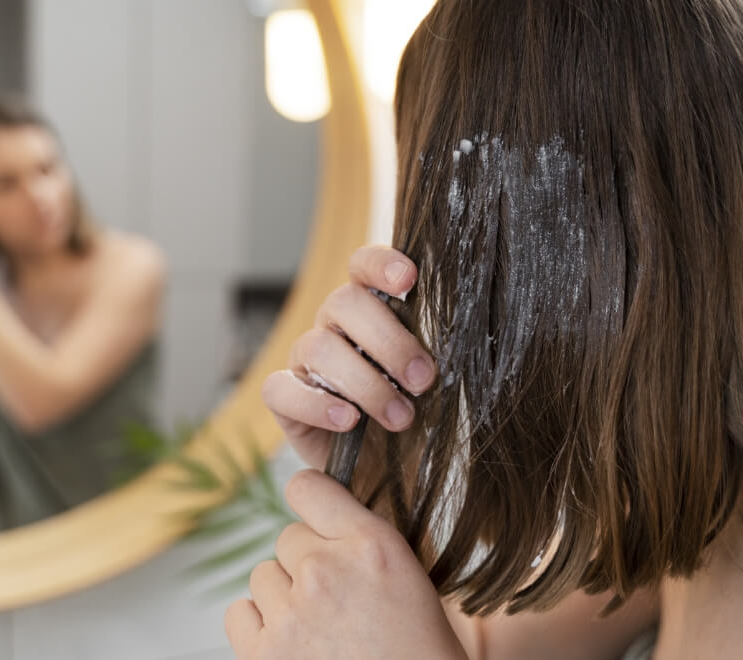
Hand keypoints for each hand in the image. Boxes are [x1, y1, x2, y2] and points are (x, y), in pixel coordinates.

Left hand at [225, 469, 467, 659]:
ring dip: (284, 595)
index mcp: (369, 544)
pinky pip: (238, 613)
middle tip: (338, 597)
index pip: (307, 486)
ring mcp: (290, 615)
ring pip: (263, 575)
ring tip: (320, 625)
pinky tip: (291, 640)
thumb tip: (319, 513)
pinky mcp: (263, 654)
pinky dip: (259, 625)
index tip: (317, 517)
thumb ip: (360, 535)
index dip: (311, 501)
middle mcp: (325, 571)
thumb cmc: (415, 648)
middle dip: (308, 562)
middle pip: (287, 538)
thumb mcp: (406, 571)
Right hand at [261, 245, 435, 469]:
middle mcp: (334, 326)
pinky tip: (349, 421)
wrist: (397, 477)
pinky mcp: (285, 400)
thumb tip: (461, 331)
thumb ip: (436, 353)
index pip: (363, 266)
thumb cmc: (423, 420)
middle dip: (388, 341)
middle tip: (423, 380)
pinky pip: (280, 388)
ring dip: (365, 382)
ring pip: (318, 346)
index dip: (380, 264)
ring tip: (401, 417)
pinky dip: (316, 404)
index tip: (409, 280)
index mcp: (373, 309)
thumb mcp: (440, 384)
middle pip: (343, 302)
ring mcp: (305, 361)